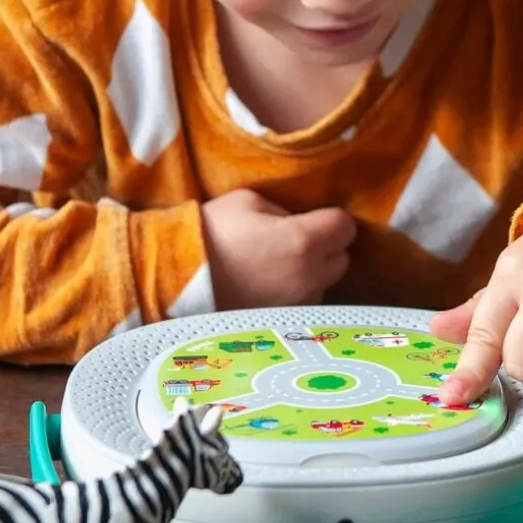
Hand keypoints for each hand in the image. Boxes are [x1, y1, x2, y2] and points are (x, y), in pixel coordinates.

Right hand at [200, 188, 355, 308]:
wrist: (176, 280)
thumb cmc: (210, 233)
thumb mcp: (248, 202)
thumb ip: (284, 211)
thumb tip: (298, 222)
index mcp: (304, 241)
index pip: (346, 226)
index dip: (332, 219)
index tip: (315, 218)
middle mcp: (309, 277)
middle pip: (341, 258)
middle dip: (326, 246)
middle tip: (297, 239)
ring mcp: (298, 304)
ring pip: (325, 283)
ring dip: (313, 272)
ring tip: (280, 264)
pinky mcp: (283, 321)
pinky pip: (304, 302)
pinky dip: (296, 292)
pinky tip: (270, 284)